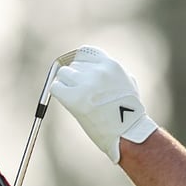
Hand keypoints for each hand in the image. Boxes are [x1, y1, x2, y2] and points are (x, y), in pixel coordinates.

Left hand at [49, 45, 157, 162]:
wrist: (129, 133)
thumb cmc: (129, 113)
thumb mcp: (127, 83)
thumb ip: (111, 73)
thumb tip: (94, 69)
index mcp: (110, 65)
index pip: (84, 52)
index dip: (81, 64)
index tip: (82, 75)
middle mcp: (97, 71)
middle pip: (73, 65)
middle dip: (75, 78)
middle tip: (80, 93)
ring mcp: (86, 84)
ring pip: (63, 74)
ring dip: (66, 85)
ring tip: (76, 98)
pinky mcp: (74, 98)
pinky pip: (56, 87)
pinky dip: (59, 93)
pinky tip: (68, 101)